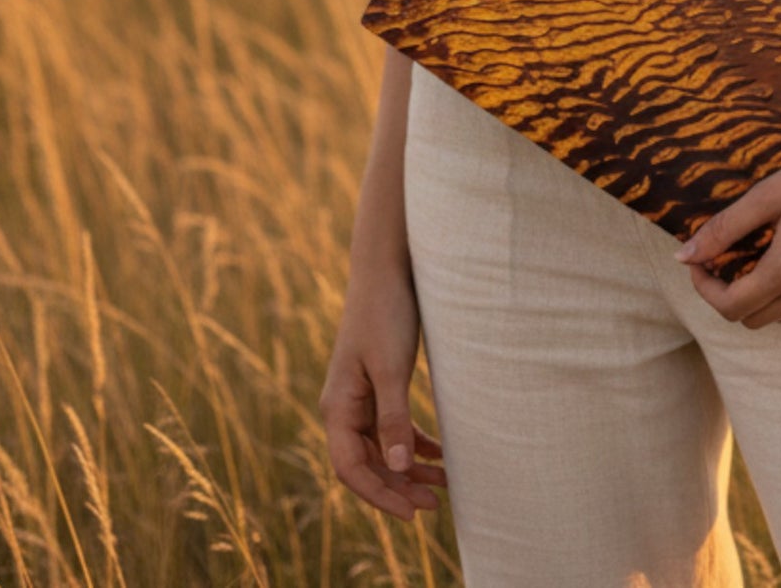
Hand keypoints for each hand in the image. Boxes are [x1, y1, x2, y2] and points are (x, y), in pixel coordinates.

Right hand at [319, 266, 448, 521]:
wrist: (388, 268)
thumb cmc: (385, 312)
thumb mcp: (391, 367)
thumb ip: (393, 417)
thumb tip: (399, 467)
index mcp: (337, 406)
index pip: (351, 469)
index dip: (380, 495)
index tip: (412, 512)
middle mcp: (344, 408)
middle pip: (367, 464)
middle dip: (398, 488)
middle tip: (434, 505)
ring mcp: (361, 398)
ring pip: (382, 449)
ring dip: (409, 469)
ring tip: (444, 486)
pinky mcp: (380, 385)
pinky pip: (393, 428)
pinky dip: (415, 444)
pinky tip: (441, 455)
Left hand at [671, 115, 780, 328]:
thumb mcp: (770, 193)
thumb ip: (724, 228)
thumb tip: (683, 256)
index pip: (731, 308)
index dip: (705, 288)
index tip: (698, 260)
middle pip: (754, 319)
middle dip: (730, 294)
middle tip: (723, 257)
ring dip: (764, 295)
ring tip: (762, 251)